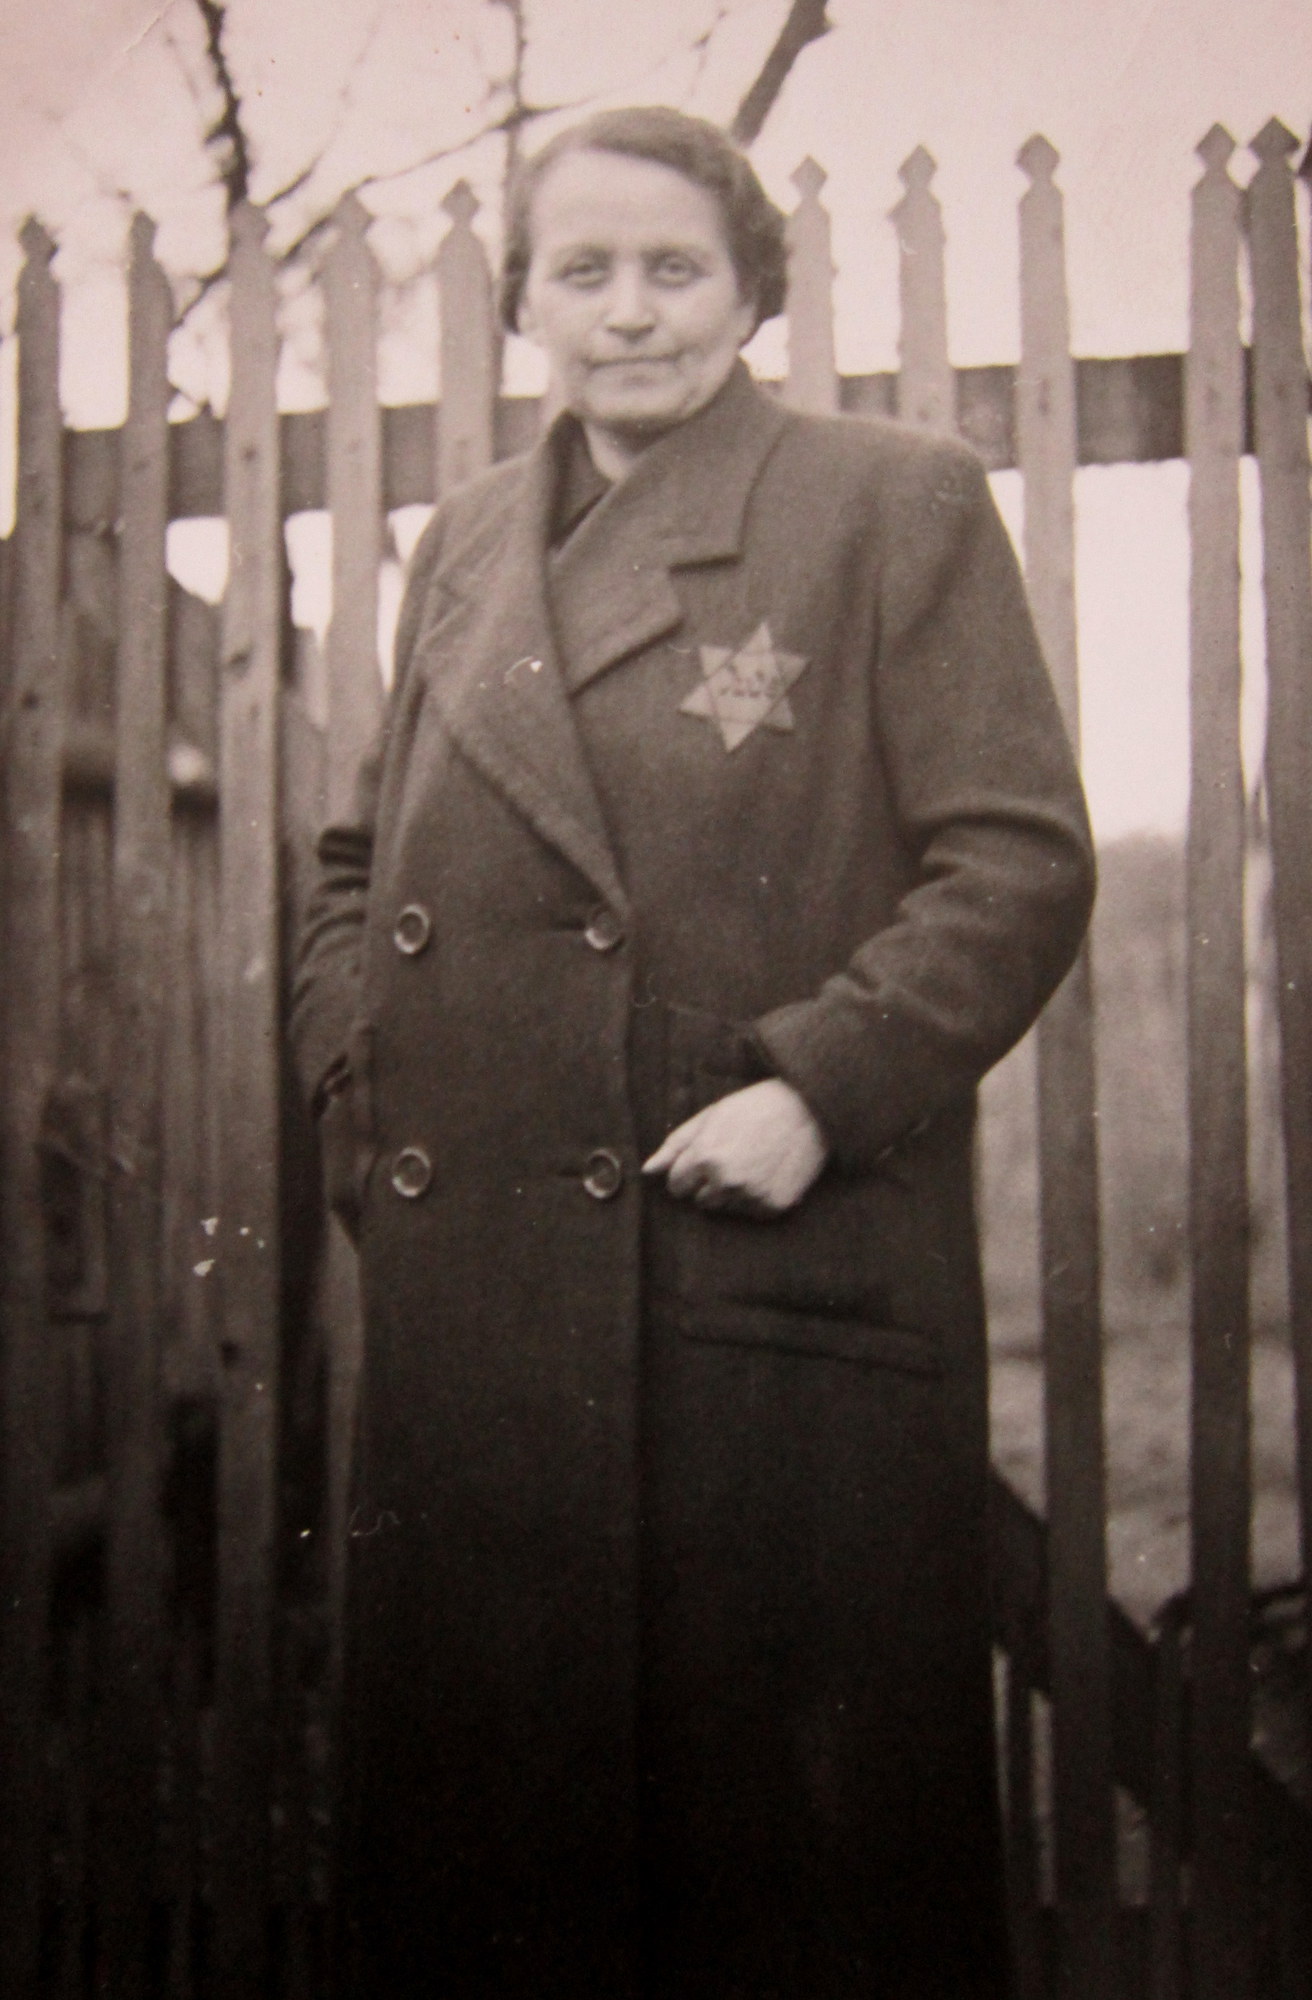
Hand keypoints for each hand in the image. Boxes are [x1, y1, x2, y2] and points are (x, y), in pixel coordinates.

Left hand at [642, 1078, 827, 1217]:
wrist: (808, 1110)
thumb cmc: (755, 1107)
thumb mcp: (711, 1116)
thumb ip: (676, 1145)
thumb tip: (648, 1171)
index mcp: (705, 1157)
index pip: (676, 1185)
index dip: (687, 1172)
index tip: (702, 1159)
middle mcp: (726, 1181)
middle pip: (699, 1201)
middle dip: (709, 1184)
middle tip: (733, 1158)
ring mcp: (751, 1196)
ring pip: (724, 1208)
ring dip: (731, 1192)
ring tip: (752, 1164)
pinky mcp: (774, 1207)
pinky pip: (751, 1212)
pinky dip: (755, 1198)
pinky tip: (768, 1173)